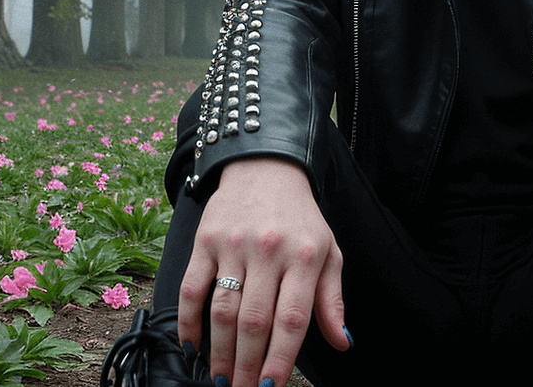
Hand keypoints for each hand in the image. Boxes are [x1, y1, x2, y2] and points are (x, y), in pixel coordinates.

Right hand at [178, 158, 349, 386]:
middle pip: (254, 321)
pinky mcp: (205, 240)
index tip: (272, 386)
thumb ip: (331, 299)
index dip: (281, 357)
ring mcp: (233, 245)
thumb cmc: (300, 218)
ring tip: (222, 378)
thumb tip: (343, 341)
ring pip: (222, 310)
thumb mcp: (328, 251)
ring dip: (219, 352)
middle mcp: (269, 251)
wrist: (266, 167)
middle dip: (248, 366)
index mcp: (304, 256)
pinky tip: (193, 346)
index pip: (292, 318)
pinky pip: (191, 289)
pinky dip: (188, 321)